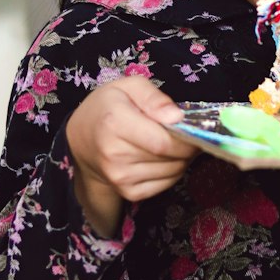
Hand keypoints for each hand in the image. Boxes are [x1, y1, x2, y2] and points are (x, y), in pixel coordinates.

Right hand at [66, 76, 195, 234]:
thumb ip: (153, 96)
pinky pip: (165, 185)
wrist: (83, 139)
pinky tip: (164, 158)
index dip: (187, 138)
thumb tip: (176, 117)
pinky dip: (172, 171)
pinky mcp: (128, 193)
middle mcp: (115, 155)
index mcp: (115, 123)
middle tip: (187, 134)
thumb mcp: (128, 87)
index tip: (196, 129)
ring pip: (172, 172)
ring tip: (174, 144)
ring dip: (182, 159)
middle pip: (170, 158)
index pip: (163, 142)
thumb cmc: (108, 107)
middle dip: (187, 147)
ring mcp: (120, 178)